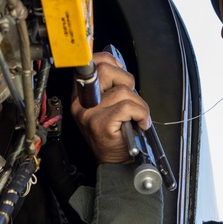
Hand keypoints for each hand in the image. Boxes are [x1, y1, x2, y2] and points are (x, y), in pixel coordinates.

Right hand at [71, 51, 150, 165]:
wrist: (116, 163)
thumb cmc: (115, 134)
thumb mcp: (108, 105)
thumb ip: (110, 85)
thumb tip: (119, 65)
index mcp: (81, 95)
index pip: (91, 64)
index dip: (108, 60)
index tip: (120, 68)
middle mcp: (81, 103)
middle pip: (105, 70)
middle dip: (126, 80)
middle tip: (131, 97)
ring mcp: (89, 114)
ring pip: (123, 91)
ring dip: (138, 103)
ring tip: (137, 115)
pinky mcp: (101, 124)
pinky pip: (128, 107)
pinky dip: (141, 113)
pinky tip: (140, 122)